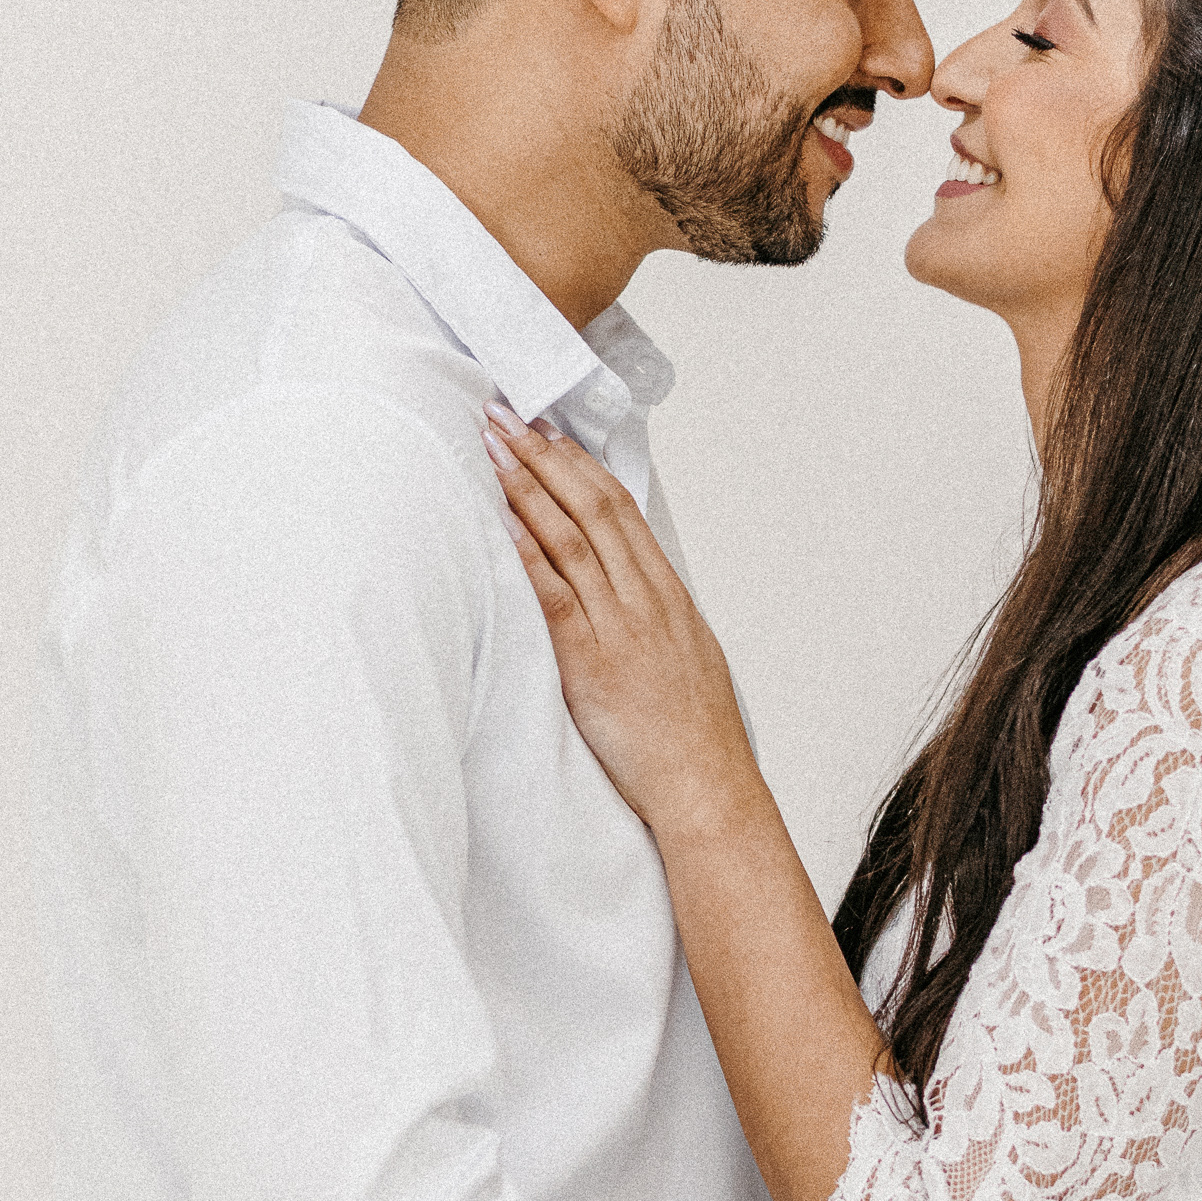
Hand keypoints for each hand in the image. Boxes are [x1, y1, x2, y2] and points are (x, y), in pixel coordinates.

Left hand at [482, 406, 757, 835]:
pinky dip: (527, 550)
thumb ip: (654, 619)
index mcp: (669, 595)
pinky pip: (554, 593)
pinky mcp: (591, 660)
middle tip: (508, 415)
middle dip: (547, 456)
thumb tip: (627, 594)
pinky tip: (502, 520)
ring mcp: (620, 626)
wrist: (707, 785)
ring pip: (572, 537)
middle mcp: (646, 599)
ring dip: (528, 486)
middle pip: (594, 507)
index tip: (551, 433)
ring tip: (494, 447)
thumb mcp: (686, 660)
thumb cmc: (693, 736)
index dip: (582, 466)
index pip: (622, 509)